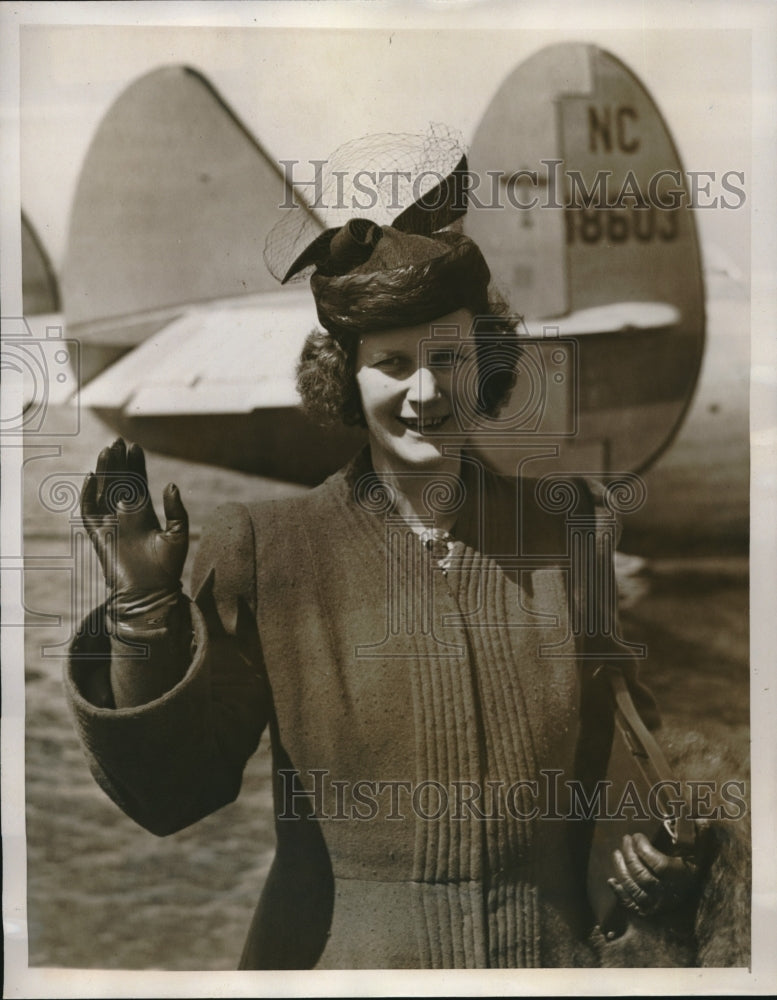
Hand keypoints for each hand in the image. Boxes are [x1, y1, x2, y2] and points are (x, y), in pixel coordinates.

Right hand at [80, 438, 188, 608]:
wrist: (152, 593)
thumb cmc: (168, 568)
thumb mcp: (178, 535)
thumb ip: (176, 511)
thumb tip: (172, 485)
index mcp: (143, 513)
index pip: (137, 482)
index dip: (136, 465)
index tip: (136, 447)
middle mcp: (125, 515)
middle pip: (118, 481)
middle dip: (118, 462)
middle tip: (119, 441)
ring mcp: (111, 523)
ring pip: (103, 491)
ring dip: (105, 471)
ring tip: (108, 451)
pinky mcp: (99, 535)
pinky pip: (89, 511)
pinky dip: (88, 495)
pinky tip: (93, 477)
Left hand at [607, 831, 699, 917]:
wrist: (691, 909)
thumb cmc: (692, 871)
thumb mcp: (700, 855)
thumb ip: (700, 837)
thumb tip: (702, 820)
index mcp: (681, 878)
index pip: (659, 865)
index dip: (644, 849)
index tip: (637, 836)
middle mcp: (668, 894)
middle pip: (643, 876)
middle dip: (630, 855)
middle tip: (625, 839)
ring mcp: (656, 905)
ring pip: (634, 889)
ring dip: (621, 870)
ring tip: (616, 852)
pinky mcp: (646, 912)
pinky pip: (630, 904)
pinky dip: (619, 892)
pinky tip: (611, 880)